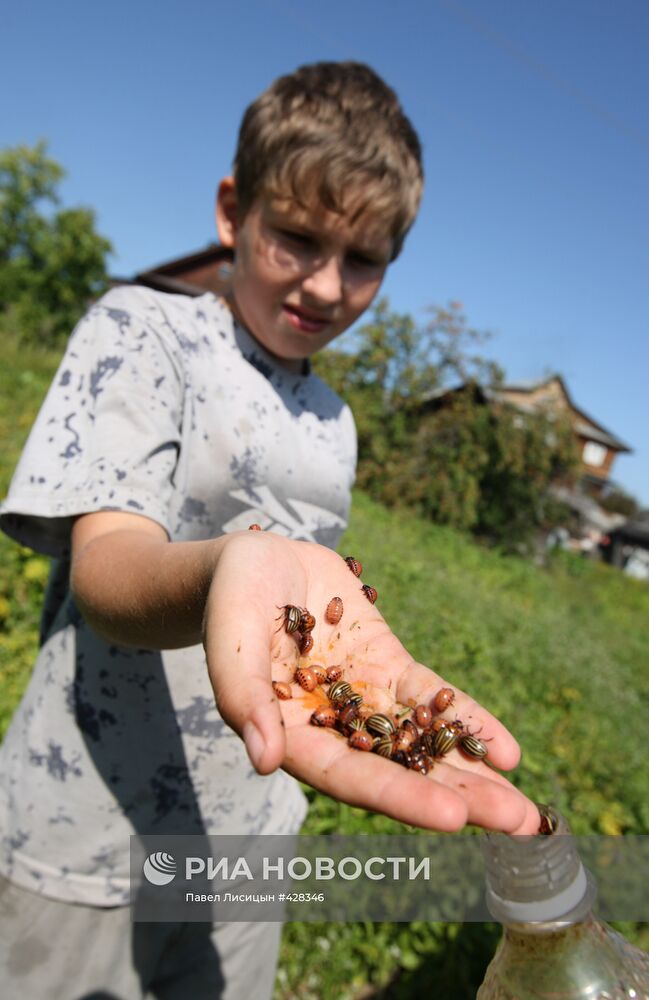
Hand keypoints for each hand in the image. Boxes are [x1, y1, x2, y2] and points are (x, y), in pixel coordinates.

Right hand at [203, 530, 539, 834]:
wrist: (254, 560)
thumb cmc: (229, 601)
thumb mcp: (231, 642)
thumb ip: (244, 699)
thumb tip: (265, 762)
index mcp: (292, 735)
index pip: (350, 776)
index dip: (400, 798)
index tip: (453, 819)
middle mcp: (334, 728)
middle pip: (400, 771)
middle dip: (459, 799)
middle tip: (520, 824)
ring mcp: (365, 696)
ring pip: (423, 742)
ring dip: (472, 772)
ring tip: (524, 807)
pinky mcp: (386, 665)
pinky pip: (430, 698)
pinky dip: (465, 721)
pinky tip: (506, 750)